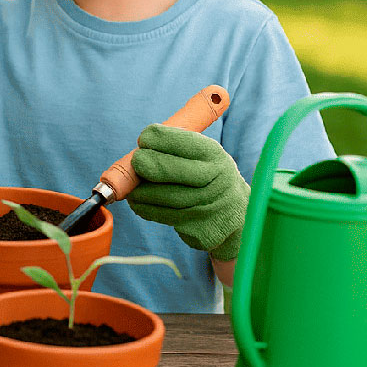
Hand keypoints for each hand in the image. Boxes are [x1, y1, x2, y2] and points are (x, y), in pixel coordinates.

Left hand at [126, 124, 249, 260]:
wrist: (235, 213)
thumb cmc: (207, 176)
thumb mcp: (202, 156)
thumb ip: (175, 148)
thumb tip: (140, 147)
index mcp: (214, 155)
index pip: (185, 142)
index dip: (159, 139)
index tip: (143, 139)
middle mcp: (216, 179)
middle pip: (175, 171)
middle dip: (149, 165)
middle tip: (135, 162)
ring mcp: (209, 205)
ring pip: (167, 198)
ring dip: (142, 191)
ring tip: (131, 187)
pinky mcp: (199, 227)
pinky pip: (165, 216)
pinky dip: (146, 209)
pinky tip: (138, 203)